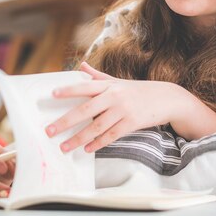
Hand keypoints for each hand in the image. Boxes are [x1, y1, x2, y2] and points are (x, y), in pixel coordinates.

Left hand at [44, 62, 191, 152]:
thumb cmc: (138, 90)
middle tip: (49, 131)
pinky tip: (87, 149)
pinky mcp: (132, 123)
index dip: (68, 90)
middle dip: (65, 122)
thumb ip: (97, 76)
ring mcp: (123, 110)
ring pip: (96, 127)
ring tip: (64, 147)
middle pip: (85, 110)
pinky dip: (98, 143)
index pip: (84, 86)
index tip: (52, 95)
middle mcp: (114, 96)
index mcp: (108, 85)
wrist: (166, 98)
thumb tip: (81, 65)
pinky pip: (111, 136)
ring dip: (78, 139)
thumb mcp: (118, 81)